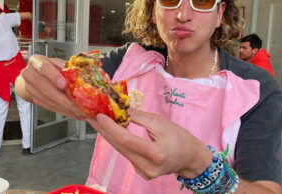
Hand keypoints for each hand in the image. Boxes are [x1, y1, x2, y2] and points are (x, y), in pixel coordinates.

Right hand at [19, 54, 83, 119]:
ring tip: (78, 112)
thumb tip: (83, 76)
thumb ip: (68, 68)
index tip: (64, 84)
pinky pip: (49, 106)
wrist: (36, 74)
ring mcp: (30, 88)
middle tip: (76, 106)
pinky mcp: (34, 98)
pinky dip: (62, 110)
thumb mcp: (59, 63)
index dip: (54, 76)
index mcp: (37, 61)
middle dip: (62, 99)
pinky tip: (72, 113)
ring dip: (64, 108)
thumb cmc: (51, 66)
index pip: (44, 68)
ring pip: (47, 99)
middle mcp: (30, 74)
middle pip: (45, 87)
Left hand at [86, 108, 211, 179]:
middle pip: (119, 147)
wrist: (190, 158)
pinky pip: (125, 154)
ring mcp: (143, 172)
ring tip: (98, 120)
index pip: (127, 141)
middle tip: (91, 116)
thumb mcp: (161, 123)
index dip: (111, 128)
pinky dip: (118, 141)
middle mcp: (148, 167)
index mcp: (156, 154)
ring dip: (108, 135)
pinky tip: (111, 130)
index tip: (100, 116)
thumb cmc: (180, 138)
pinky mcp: (140, 172)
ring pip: (120, 150)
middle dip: (104, 130)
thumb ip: (138, 117)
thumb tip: (118, 109)